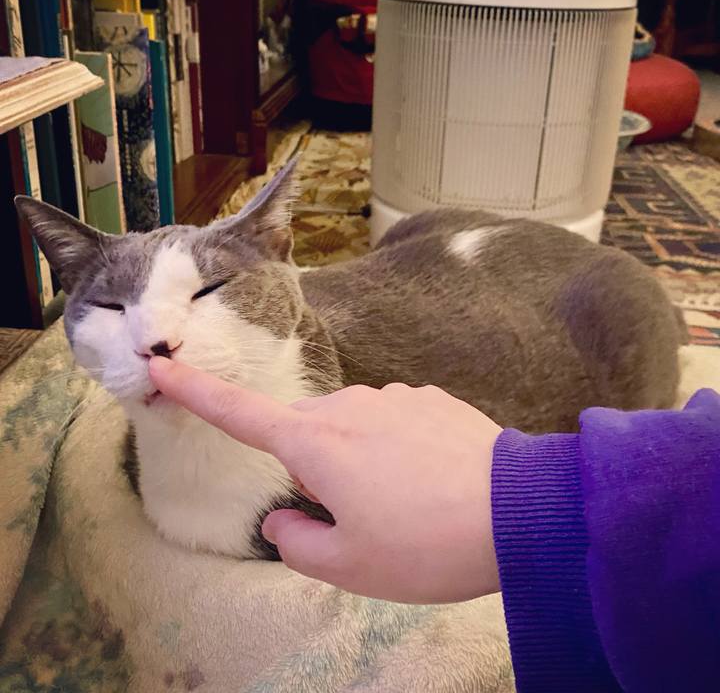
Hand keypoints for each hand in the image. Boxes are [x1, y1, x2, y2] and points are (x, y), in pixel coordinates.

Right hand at [150, 357, 501, 603]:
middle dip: (311, 467)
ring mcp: (392, 395)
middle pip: (303, 433)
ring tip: (403, 502)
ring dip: (356, 458)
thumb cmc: (424, 544)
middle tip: (355, 516)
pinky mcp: (429, 396)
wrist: (518, 510)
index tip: (160, 366)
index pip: (238, 415)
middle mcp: (348, 406)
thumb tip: (283, 518)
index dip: (195, 392)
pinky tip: (431, 479)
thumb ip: (297, 542)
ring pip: (350, 426)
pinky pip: (391, 420)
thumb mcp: (348, 565)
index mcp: (315, 444)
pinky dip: (395, 447)